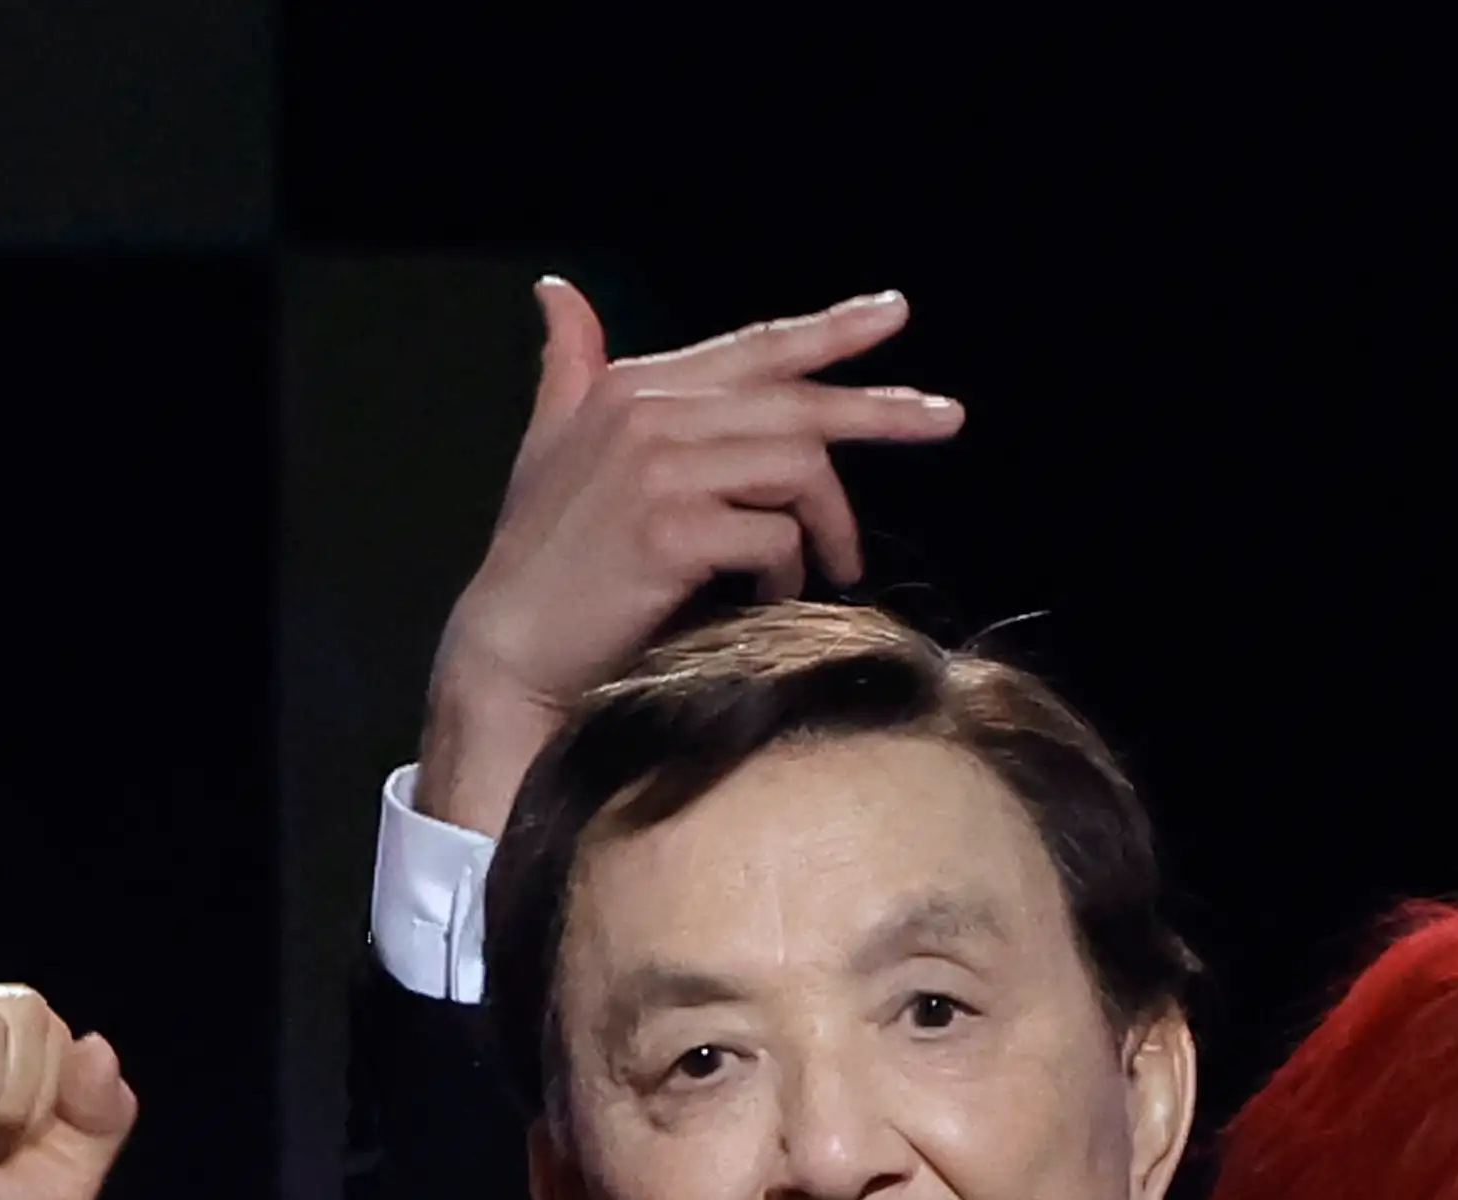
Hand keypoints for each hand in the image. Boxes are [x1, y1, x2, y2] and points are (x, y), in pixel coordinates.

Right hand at [414, 281, 964, 831]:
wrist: (510, 647)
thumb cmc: (542, 556)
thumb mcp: (552, 444)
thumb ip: (570, 368)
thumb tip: (558, 293)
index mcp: (635, 386)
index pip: (756, 348)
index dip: (832, 329)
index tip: (895, 313)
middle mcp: (649, 412)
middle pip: (798, 404)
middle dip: (883, 412)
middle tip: (947, 419)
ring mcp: (659, 469)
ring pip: (798, 467)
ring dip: (826, 524)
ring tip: (825, 567)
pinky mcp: (670, 530)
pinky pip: (774, 536)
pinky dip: (787, 574)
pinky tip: (769, 598)